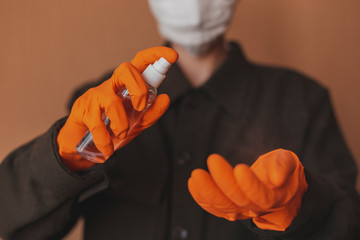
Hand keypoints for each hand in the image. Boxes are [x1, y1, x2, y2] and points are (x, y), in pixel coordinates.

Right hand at [57, 47, 177, 170]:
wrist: (84, 143)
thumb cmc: (112, 127)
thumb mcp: (138, 122)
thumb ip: (152, 112)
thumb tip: (165, 98)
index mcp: (127, 84)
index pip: (140, 61)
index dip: (156, 54)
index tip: (173, 56)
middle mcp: (112, 84)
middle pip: (125, 68)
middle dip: (138, 89)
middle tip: (140, 108)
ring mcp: (95, 94)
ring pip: (112, 101)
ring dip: (121, 124)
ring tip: (121, 134)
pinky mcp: (82, 108)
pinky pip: (97, 123)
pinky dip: (105, 140)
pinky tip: (108, 148)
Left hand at [188, 149, 307, 230]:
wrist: (275, 184)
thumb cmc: (280, 169)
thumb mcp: (288, 161)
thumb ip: (283, 165)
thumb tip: (276, 178)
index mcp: (276, 198)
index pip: (262, 197)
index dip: (250, 185)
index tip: (240, 168)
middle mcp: (257, 208)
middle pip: (238, 200)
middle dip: (224, 180)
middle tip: (213, 158)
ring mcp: (241, 211)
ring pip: (222, 206)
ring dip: (207, 191)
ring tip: (196, 174)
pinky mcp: (228, 209)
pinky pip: (213, 208)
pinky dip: (201, 197)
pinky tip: (193, 182)